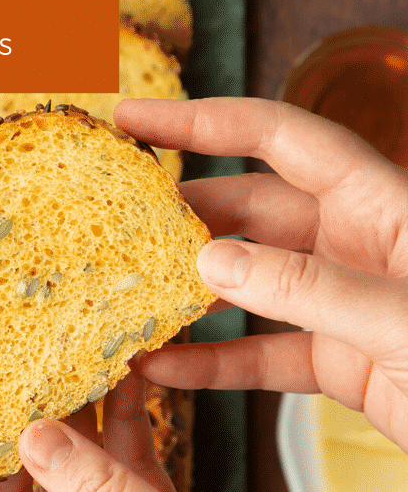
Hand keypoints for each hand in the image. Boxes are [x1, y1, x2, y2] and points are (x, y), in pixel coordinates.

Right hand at [115, 97, 407, 453]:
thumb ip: (308, 288)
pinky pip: (264, 356)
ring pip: (247, 284)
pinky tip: (165, 372)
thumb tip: (210, 260)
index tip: (134, 120)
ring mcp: (344, 304)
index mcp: (382, 204)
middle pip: (250, 208)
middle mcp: (356, 243)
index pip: (277, 136)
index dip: (202, 120)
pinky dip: (216, 364)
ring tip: (125, 298)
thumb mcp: (402, 320)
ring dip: (188, 293)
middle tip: (112, 222)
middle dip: (181, 211)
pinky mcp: (340, 364)